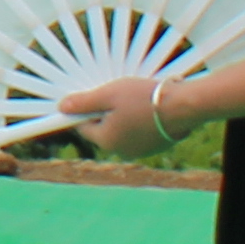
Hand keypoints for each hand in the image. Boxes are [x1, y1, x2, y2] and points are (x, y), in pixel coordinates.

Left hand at [57, 73, 186, 160]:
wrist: (182, 106)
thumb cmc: (143, 98)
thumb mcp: (108, 95)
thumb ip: (83, 103)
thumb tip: (62, 108)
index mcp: (107, 141)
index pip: (83, 126)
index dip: (82, 110)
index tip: (84, 97)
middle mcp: (122, 151)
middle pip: (102, 128)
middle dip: (103, 111)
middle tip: (111, 92)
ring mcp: (140, 150)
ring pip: (120, 130)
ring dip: (120, 115)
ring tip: (130, 97)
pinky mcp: (155, 146)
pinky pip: (137, 132)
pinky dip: (136, 120)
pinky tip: (144, 106)